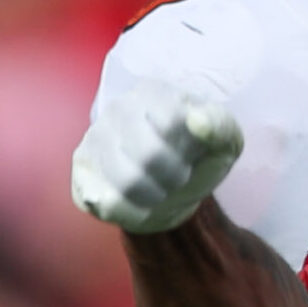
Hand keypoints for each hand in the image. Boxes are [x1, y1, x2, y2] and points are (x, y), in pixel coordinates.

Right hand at [70, 79, 242, 233]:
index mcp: (154, 92)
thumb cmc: (198, 159)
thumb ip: (220, 127)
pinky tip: (137, 202)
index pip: (170, 122)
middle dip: (174, 177)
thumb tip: (198, 120)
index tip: (192, 154)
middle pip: (149, 155)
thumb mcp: (225, 143)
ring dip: (155, 196)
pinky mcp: (83, 169)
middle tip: (177, 177)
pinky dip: (133, 212)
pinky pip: (108, 202)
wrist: (173, 190)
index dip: (188, 150)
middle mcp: (119, 108)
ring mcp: (95, 137)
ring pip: (128, 182)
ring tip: (158, 188)